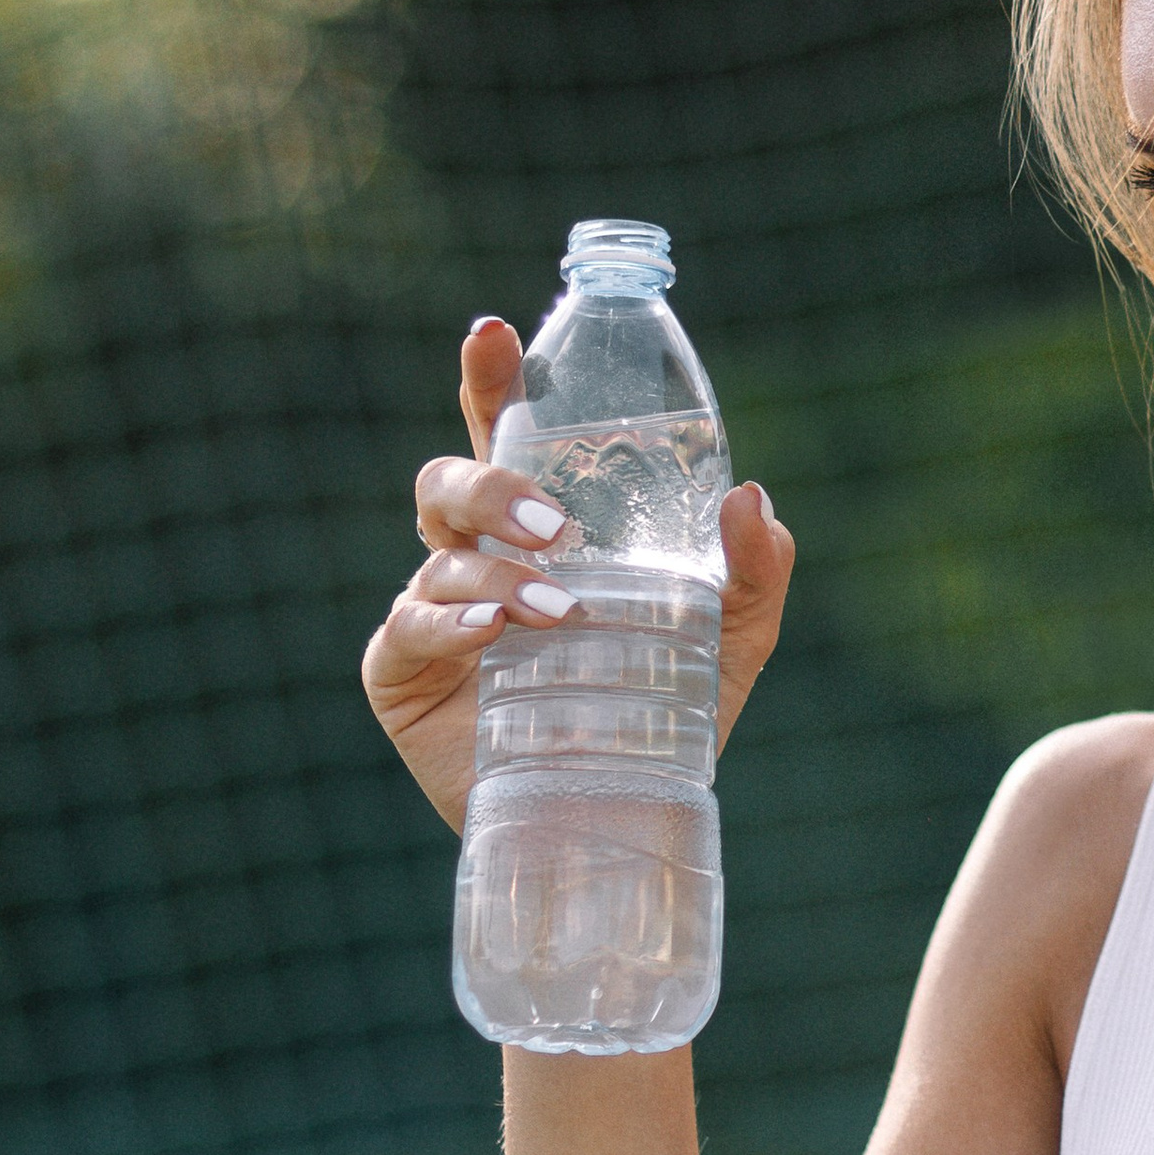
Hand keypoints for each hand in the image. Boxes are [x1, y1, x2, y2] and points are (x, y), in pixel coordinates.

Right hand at [360, 315, 797, 830]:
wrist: (616, 822)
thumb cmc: (661, 718)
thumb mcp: (728, 642)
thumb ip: (751, 573)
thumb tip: (750, 498)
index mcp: (540, 530)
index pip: (505, 435)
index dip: (490, 379)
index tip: (493, 332)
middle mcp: (478, 559)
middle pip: (450, 483)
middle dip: (490, 484)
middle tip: (554, 521)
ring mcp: (433, 612)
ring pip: (437, 554)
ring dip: (497, 571)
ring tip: (557, 606)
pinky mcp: (402, 672)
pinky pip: (409, 627)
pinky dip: (450, 622)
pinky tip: (495, 634)